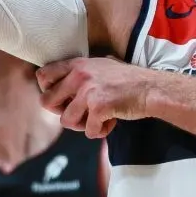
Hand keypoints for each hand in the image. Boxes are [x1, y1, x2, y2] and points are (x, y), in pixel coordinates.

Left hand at [35, 57, 151, 138]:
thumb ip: (82, 72)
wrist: (152, 89)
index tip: (60, 98)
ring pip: (66, 121)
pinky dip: (100, 131)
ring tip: (97, 119)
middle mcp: (79, 76)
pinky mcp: (99, 108)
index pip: (43, 75)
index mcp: (78, 64)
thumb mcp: (102, 65)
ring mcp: (88, 92)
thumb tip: (63, 82)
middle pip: (47, 102)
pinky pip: (89, 131)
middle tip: (77, 113)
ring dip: (82, 125)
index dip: (47, 90)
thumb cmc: (130, 79)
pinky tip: (111, 122)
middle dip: (60, 112)